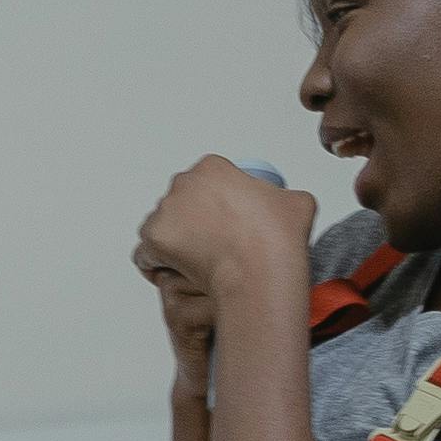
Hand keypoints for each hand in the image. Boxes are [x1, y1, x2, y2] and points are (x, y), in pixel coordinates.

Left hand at [133, 157, 312, 368]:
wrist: (259, 268)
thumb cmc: (276, 238)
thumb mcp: (296, 202)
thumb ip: (283, 197)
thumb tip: (285, 204)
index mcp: (213, 168)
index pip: (204, 183)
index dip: (213, 203)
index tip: (222, 221)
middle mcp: (185, 183)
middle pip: (180, 202)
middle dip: (191, 220)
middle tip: (210, 244)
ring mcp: (166, 210)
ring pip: (162, 225)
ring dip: (175, 240)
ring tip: (196, 262)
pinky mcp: (154, 238)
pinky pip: (145, 253)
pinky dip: (156, 263)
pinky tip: (175, 272)